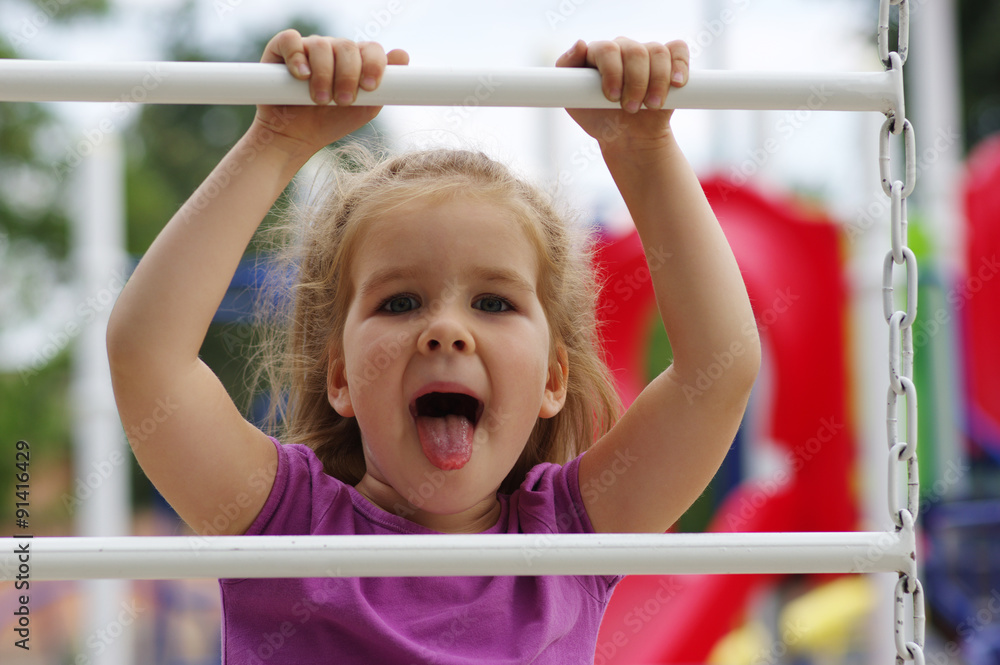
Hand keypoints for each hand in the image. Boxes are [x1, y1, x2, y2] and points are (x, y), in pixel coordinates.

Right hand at [253, 29, 409, 155]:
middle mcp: (333, 50)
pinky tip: (302, 75)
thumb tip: (403, 54)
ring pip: (322, 45)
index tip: (370, 88)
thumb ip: (384, 86)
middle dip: (348, 76)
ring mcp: (308, 48)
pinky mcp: (281, 50)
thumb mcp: (363, 109)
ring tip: (320, 100)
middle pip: (348, 47)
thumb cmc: (330, 122)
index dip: (374, 65)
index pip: (371, 49)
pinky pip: (291, 40)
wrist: (294, 137)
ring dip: (324, 75)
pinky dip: (297, 56)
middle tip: (343, 101)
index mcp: (355, 61)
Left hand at [556, 38, 688, 150]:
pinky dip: (679, 66)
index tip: (612, 97)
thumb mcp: (574, 102)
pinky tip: (676, 84)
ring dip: (656, 82)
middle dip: (635, 83)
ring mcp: (646, 53)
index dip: (612, 72)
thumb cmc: (598, 119)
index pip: (607, 49)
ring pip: (657, 52)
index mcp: (598, 54)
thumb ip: (567, 70)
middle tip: (630, 108)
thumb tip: (580, 43)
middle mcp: (623, 49)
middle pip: (635, 51)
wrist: (628, 138)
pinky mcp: (670, 62)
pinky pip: (678, 51)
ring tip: (651, 106)